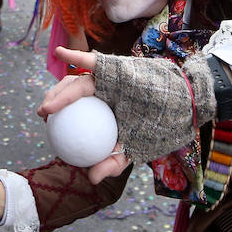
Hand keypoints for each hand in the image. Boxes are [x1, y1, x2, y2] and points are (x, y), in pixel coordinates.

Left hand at [47, 46, 211, 179]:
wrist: (187, 105)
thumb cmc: (161, 128)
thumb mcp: (135, 148)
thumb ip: (113, 162)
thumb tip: (90, 178)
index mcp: (105, 110)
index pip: (76, 111)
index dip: (58, 115)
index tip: (46, 126)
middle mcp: (105, 93)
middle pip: (71, 94)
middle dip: (53, 101)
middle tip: (44, 114)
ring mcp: (109, 79)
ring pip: (78, 81)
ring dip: (60, 90)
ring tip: (49, 104)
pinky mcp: (116, 67)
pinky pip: (92, 62)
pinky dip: (74, 56)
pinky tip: (59, 53)